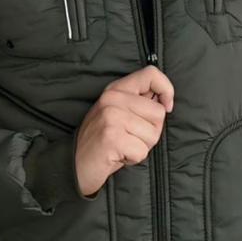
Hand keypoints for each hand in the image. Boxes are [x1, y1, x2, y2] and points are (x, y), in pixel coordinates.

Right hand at [74, 63, 174, 196]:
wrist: (76, 166)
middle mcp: (112, 99)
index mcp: (115, 89)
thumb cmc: (102, 142)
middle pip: (158, 112)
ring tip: (123, 146)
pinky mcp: (111, 137)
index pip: (151, 74)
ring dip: (141, 147)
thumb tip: (165, 101)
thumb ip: (138, 103)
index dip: (166, 89)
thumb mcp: (117, 113)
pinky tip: (118, 156)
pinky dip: (134, 159)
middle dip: (151, 132)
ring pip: (152, 134)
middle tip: (130, 138)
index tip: (166, 106)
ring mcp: (111, 117)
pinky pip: (142, 151)